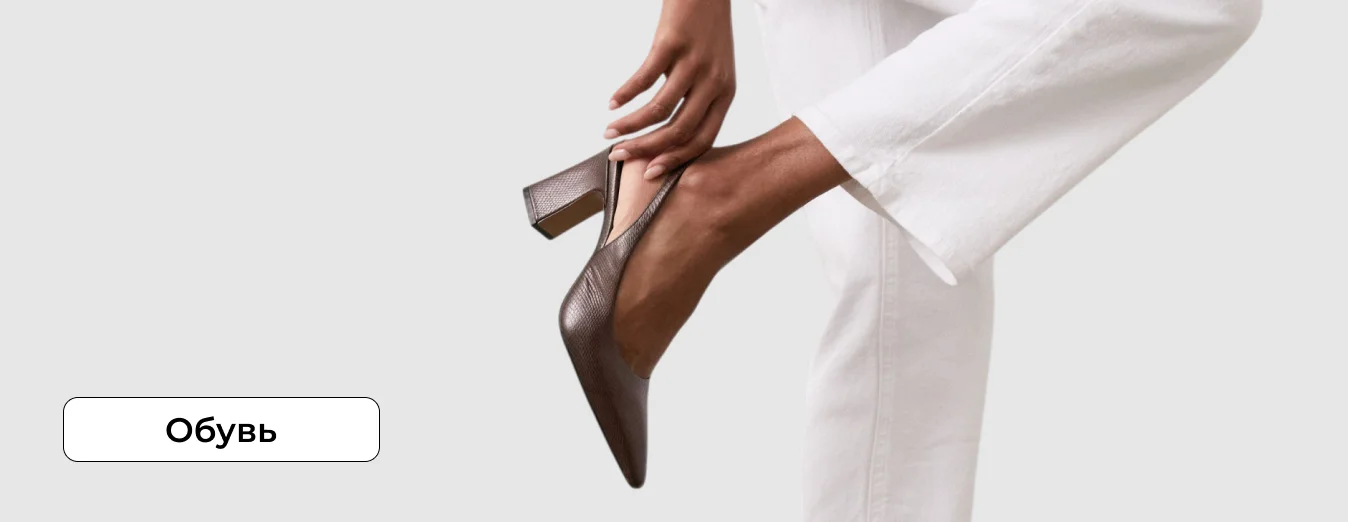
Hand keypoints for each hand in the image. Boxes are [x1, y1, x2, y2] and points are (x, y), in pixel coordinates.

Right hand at [606, 0, 735, 178]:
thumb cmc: (707, 30)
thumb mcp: (714, 70)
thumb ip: (698, 99)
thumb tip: (667, 131)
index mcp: (725, 93)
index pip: (702, 139)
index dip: (674, 160)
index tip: (649, 172)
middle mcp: (714, 82)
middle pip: (679, 130)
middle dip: (646, 148)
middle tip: (619, 155)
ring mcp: (694, 63)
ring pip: (660, 109)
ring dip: (631, 124)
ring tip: (610, 130)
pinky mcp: (673, 43)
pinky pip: (645, 77)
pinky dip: (625, 93)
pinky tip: (612, 102)